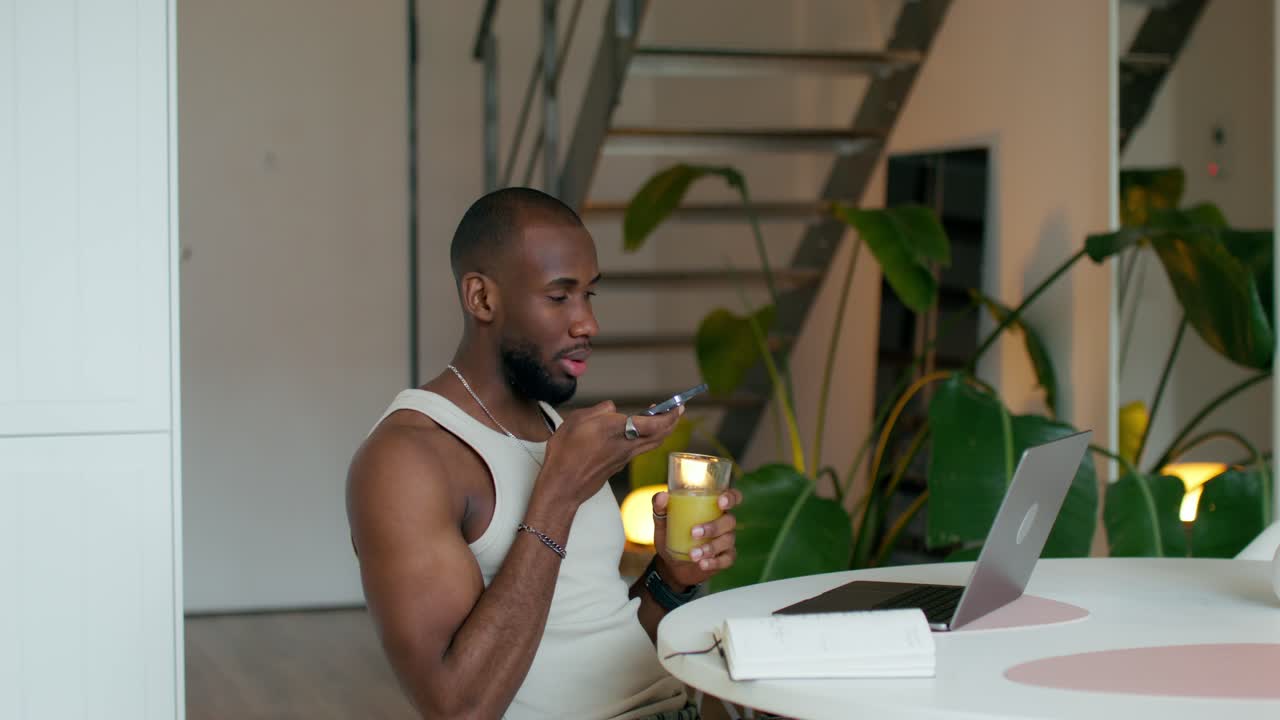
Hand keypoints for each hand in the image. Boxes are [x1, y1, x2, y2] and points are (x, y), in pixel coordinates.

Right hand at [537, 402, 682, 506]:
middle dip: (671, 422)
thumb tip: (612, 409)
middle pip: (660, 435)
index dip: (670, 415)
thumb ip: (598, 410)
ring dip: (661, 432)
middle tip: (677, 411)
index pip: (655, 423)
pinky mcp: (618, 467)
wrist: (563, 485)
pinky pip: (639, 451)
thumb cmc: (566, 452)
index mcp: (618, 430)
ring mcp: (624, 459)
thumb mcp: (577, 419)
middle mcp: (627, 446)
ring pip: (651, 444)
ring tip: (661, 420)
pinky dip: (646, 440)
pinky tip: (638, 434)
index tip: (678, 406)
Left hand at [651, 488, 742, 588]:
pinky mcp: (725, 558)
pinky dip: (714, 562)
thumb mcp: (662, 522)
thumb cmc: (672, 536)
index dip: (731, 497)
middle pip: (729, 521)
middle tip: (694, 532)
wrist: (671, 564)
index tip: (721, 502)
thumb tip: (662, 497)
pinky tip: (702, 564)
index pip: (732, 497)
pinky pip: (726, 559)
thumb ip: (660, 507)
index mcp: (712, 508)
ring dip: (710, 548)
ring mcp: (726, 541)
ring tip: (693, 554)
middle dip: (713, 527)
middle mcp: (723, 523)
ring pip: (727, 541)